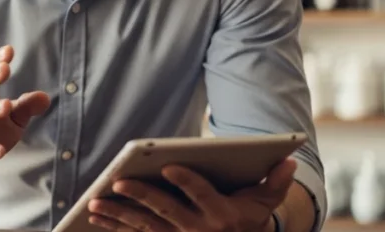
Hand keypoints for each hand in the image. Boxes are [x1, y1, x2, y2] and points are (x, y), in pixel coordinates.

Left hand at [88, 158, 296, 231]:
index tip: (169, 166)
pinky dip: (115, 225)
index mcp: (222, 215)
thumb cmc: (249, 218)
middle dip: (141, 196)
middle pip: (166, 210)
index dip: (187, 181)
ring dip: (118, 214)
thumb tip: (289, 159)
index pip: (203, 195)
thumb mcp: (265, 202)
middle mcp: (198, 229)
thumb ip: (275, 181)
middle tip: (119, 182)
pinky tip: (95, 214)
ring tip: (95, 202)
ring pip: (144, 225)